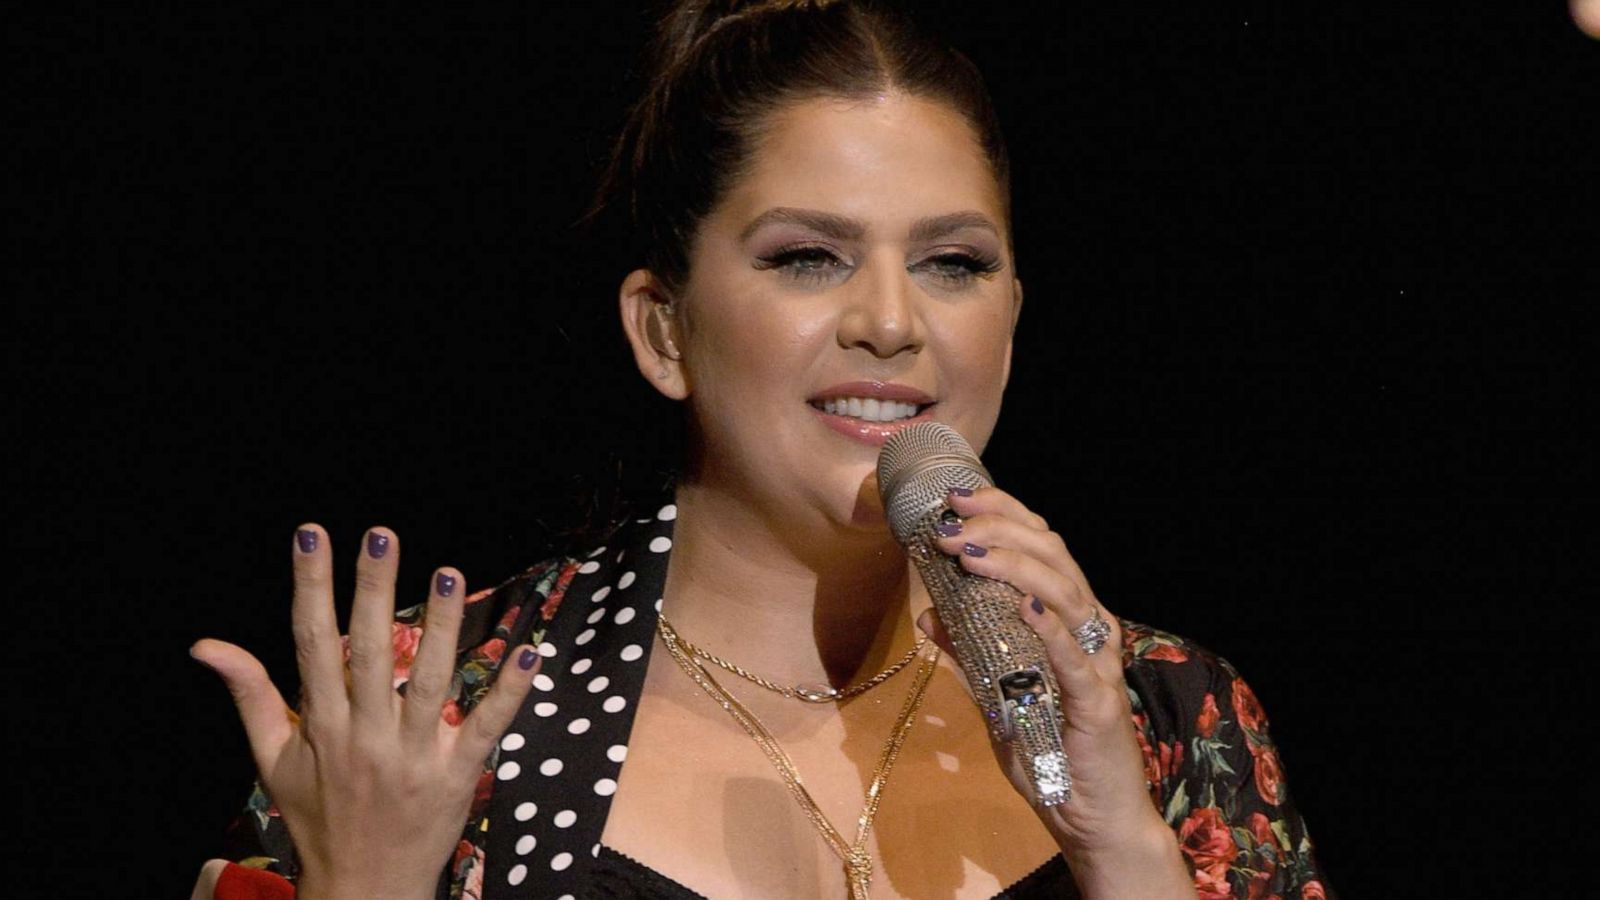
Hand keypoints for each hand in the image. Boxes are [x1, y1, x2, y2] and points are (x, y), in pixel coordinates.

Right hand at [192, 525, 540, 899]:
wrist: (363, 888)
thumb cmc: (317, 817)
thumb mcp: (272, 760)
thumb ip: (250, 695)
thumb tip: (207, 644)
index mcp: (319, 725)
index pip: (311, 643)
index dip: (311, 587)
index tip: (311, 534)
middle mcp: (364, 735)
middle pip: (367, 651)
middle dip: (373, 591)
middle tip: (381, 536)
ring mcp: (413, 755)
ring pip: (427, 681)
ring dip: (438, 626)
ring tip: (446, 572)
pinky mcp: (457, 774)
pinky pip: (486, 727)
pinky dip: (509, 692)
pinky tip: (527, 653)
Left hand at [919, 488, 1194, 897]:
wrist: (1091, 818)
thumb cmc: (1050, 752)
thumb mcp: (998, 696)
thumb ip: (970, 653)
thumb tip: (929, 613)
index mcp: (1070, 619)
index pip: (1043, 546)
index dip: (1002, 513)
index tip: (955, 499)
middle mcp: (1091, 630)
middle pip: (1054, 556)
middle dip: (999, 530)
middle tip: (950, 525)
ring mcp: (1098, 664)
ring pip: (1065, 594)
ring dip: (1013, 568)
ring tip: (969, 554)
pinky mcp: (1098, 704)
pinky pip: (1075, 660)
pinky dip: (1050, 630)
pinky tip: (1025, 607)